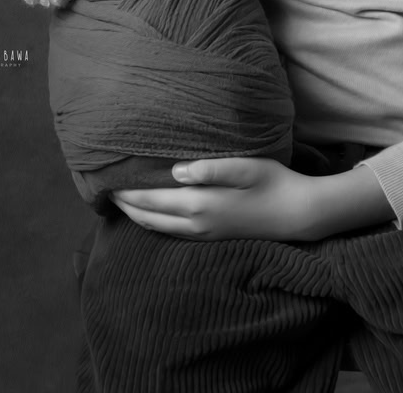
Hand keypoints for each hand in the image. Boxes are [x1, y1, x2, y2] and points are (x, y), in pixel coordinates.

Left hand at [111, 156, 390, 240]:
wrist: (297, 214)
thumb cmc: (273, 182)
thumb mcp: (245, 166)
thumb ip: (210, 168)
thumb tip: (176, 171)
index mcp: (199, 204)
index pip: (151, 199)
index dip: (127, 192)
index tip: (106, 181)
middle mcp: (196, 223)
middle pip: (149, 218)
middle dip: (125, 206)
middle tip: (105, 193)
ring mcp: (204, 234)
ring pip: (159, 228)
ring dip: (138, 216)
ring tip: (123, 203)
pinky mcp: (212, 236)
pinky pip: (173, 233)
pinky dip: (155, 223)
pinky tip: (154, 214)